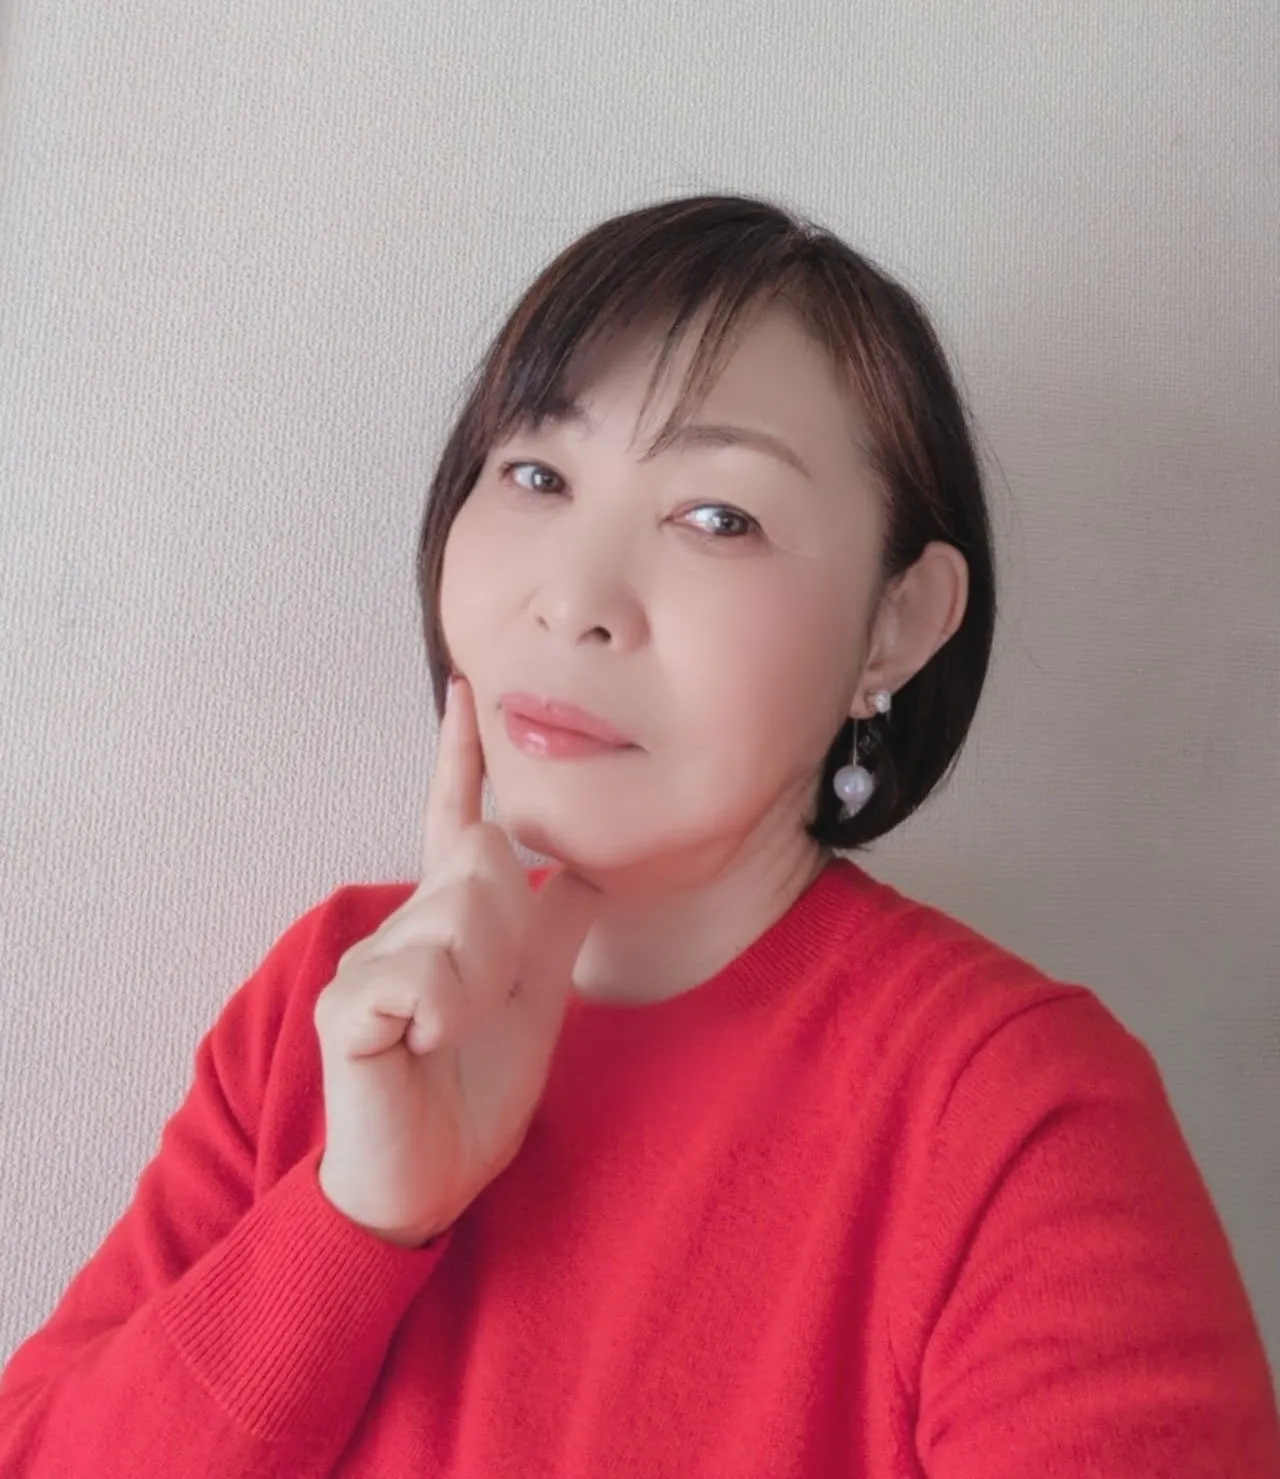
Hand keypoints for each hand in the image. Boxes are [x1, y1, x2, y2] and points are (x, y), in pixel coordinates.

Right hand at [314, 675, 598, 1246]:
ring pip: (461, 919)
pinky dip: (445, 1014)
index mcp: (446, 920)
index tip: (469, 690)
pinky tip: (424, 1045)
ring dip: (481, 985)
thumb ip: (553, 930)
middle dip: (507, 931)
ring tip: (453, 1035)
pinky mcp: (346, 1005)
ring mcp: (369, 962)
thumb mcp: (536, 999)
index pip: (453, 820)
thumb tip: (585, 866)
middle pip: (484, 860)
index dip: (461, 757)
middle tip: (486, 1003)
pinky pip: (424, 976)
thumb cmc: (473, 1089)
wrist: (432, 1180)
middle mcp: (400, 925)